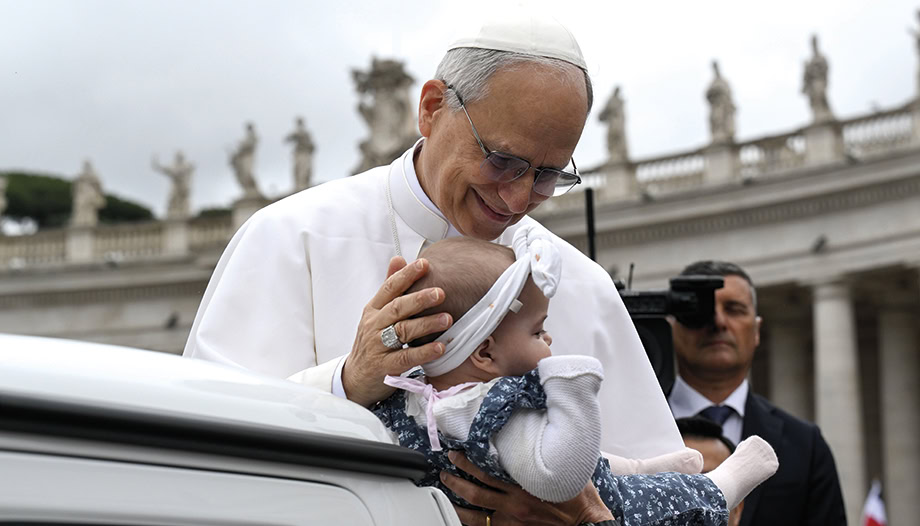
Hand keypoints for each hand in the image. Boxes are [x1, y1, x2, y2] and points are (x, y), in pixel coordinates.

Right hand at [342, 256, 451, 406]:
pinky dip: (424, 352)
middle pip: (396, 308)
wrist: (356, 378)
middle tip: (441, 292)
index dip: (406, 275)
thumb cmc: (372, 342)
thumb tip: (399, 259)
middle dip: (419, 299)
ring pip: (402, 331)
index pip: (389, 288)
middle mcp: (373, 326)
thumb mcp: (376, 314)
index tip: (424, 264)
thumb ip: (389, 288)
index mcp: (373, 310)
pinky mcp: (384, 367)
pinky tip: (440, 347)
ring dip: (426, 324)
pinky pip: (406, 358)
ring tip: (448, 318)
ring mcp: (377, 347)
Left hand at [441, 451, 612, 525]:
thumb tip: (538, 429)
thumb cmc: (578, 494)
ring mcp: (513, 521)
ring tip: (446, 494)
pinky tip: (463, 518)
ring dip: (457, 504)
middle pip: (475, 493)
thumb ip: (545, 451)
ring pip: (476, 516)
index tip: (457, 454)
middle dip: (455, 481)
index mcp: (523, 485)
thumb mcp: (561, 466)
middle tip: (444, 472)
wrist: (586, 522)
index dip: (468, 463)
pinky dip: (474, 523)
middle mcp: (514, 505)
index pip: (486, 472)